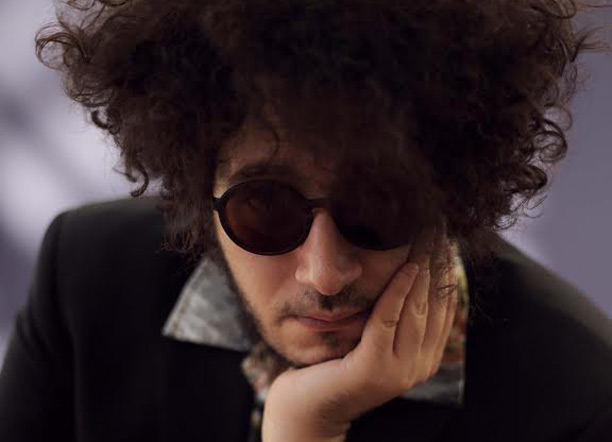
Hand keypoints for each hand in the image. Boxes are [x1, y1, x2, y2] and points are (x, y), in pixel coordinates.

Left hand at [261, 228, 458, 441]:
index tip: (444, 235)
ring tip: (426, 235)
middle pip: (434, 302)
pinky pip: (389, 319)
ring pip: (417, 307)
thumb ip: (394, 311)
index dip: (445, 268)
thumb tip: (412, 266)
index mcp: (424, 357)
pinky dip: (399, 290)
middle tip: (438, 225)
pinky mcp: (375, 370)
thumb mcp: (372, 333)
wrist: (306, 405)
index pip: (443, 305)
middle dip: (437, 260)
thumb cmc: (337, 360)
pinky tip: (407, 265)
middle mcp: (420, 365)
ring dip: (423, 267)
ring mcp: (399, 371)